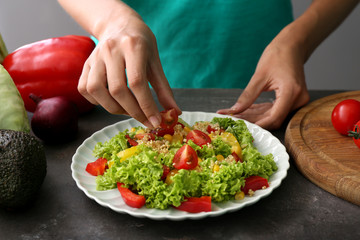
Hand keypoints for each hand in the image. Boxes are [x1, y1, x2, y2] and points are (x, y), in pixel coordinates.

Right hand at [78, 12, 180, 127]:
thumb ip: (164, 89)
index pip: (137, 82)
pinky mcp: (86, 64)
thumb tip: (174, 113)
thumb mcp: (156, 62)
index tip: (155, 122)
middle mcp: (111, 50)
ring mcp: (95, 56)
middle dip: (133, 112)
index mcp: (133, 46)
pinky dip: (97, 101)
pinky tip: (112, 101)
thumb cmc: (141, 44)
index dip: (147, 106)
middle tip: (145, 120)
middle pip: (118, 90)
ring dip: (114, 108)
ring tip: (128, 110)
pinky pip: (85, 89)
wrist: (119, 24)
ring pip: (97, 90)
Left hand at [217, 36, 309, 129]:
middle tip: (233, 119)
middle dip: (252, 120)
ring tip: (236, 114)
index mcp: (291, 92)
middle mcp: (298, 99)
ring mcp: (297, 101)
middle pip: (272, 118)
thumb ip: (248, 96)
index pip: (274, 117)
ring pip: (272, 115)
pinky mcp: (292, 100)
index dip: (257, 124)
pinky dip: (261, 110)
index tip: (241, 127)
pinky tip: (246, 110)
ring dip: (254, 116)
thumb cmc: (277, 56)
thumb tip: (235, 111)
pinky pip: (275, 110)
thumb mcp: (259, 76)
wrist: (292, 46)